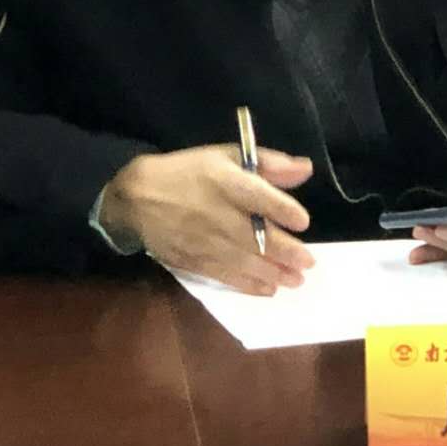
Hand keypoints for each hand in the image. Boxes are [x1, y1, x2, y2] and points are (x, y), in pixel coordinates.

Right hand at [99, 144, 314, 294]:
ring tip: (296, 280)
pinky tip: (269, 289)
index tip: (303, 222)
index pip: (257, 196)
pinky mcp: (193, 262)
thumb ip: (268, 163)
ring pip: (243, 262)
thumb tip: (305, 170)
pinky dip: (249, 286)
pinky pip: (226, 277)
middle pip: (255, 236)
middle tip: (309, 262)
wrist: (137, 198)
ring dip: (273, 274)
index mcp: (224, 181)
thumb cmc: (189, 172)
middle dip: (285, 252)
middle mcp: (215, 213)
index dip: (281, 209)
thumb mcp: (226, 156)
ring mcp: (203, 241)